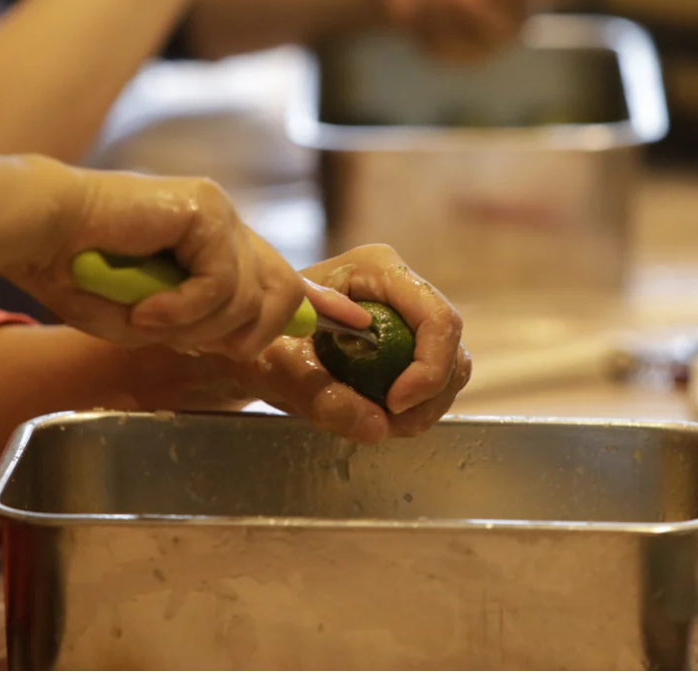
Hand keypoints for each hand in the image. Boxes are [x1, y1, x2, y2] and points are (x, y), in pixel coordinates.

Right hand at [1, 162, 370, 361]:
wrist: (40, 231)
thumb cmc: (82, 275)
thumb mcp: (153, 315)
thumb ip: (202, 323)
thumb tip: (245, 344)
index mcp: (215, 243)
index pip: (282, 277)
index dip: (319, 306)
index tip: (356, 325)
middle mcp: (225, 223)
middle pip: (283, 293)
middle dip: (245, 336)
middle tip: (186, 340)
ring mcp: (219, 212)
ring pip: (250, 296)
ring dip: (199, 326)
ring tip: (149, 318)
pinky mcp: (205, 208)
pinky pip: (220, 282)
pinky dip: (183, 309)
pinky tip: (145, 308)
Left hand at [113, 245, 469, 444]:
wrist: (246, 338)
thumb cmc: (258, 338)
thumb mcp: (281, 368)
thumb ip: (325, 397)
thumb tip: (379, 427)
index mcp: (377, 269)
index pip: (437, 317)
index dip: (429, 367)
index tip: (396, 406)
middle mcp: (400, 285)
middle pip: (451, 344)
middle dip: (430, 394)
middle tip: (391, 424)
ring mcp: (406, 312)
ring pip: (451, 365)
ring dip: (426, 405)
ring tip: (382, 423)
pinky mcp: (405, 340)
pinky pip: (433, 378)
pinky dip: (417, 406)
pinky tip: (381, 416)